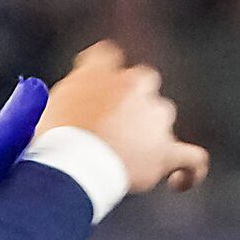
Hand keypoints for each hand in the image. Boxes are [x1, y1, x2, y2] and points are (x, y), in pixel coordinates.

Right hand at [37, 43, 207, 194]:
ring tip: (131, 159)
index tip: (95, 92)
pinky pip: (192, 160)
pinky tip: (178, 182)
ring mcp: (154, 116)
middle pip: (142, 81)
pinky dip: (189, 172)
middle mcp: (132, 84)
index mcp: (99, 71)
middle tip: (113, 127)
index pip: (107, 56)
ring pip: (162, 115)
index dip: (105, 74)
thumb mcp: (46, 108)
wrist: (70, 161)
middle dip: (133, 100)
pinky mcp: (166, 150)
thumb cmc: (47, 139)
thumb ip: (68, 100)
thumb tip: (72, 110)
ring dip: (151, 132)